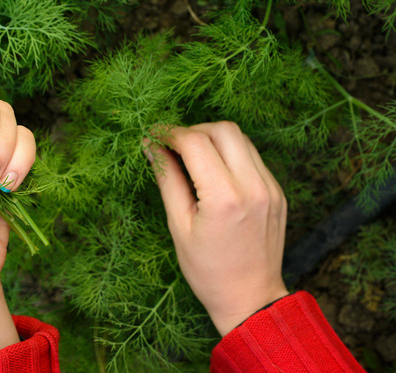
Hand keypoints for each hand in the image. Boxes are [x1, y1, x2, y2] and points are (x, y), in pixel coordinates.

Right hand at [145, 121, 288, 335]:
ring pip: (241, 139)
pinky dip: (230, 155)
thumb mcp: (179, 226)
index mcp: (224, 198)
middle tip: (172, 146)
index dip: (169, 134)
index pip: (195, 143)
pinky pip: (253, 158)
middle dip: (193, 130)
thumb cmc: (208, 270)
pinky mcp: (277, 192)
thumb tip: (151, 148)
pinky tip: (213, 172)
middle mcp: (253, 187)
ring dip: (213, 139)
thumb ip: (167, 180)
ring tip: (191, 157)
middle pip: (223, 130)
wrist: (251, 298)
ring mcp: (270, 188)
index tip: (153, 137)